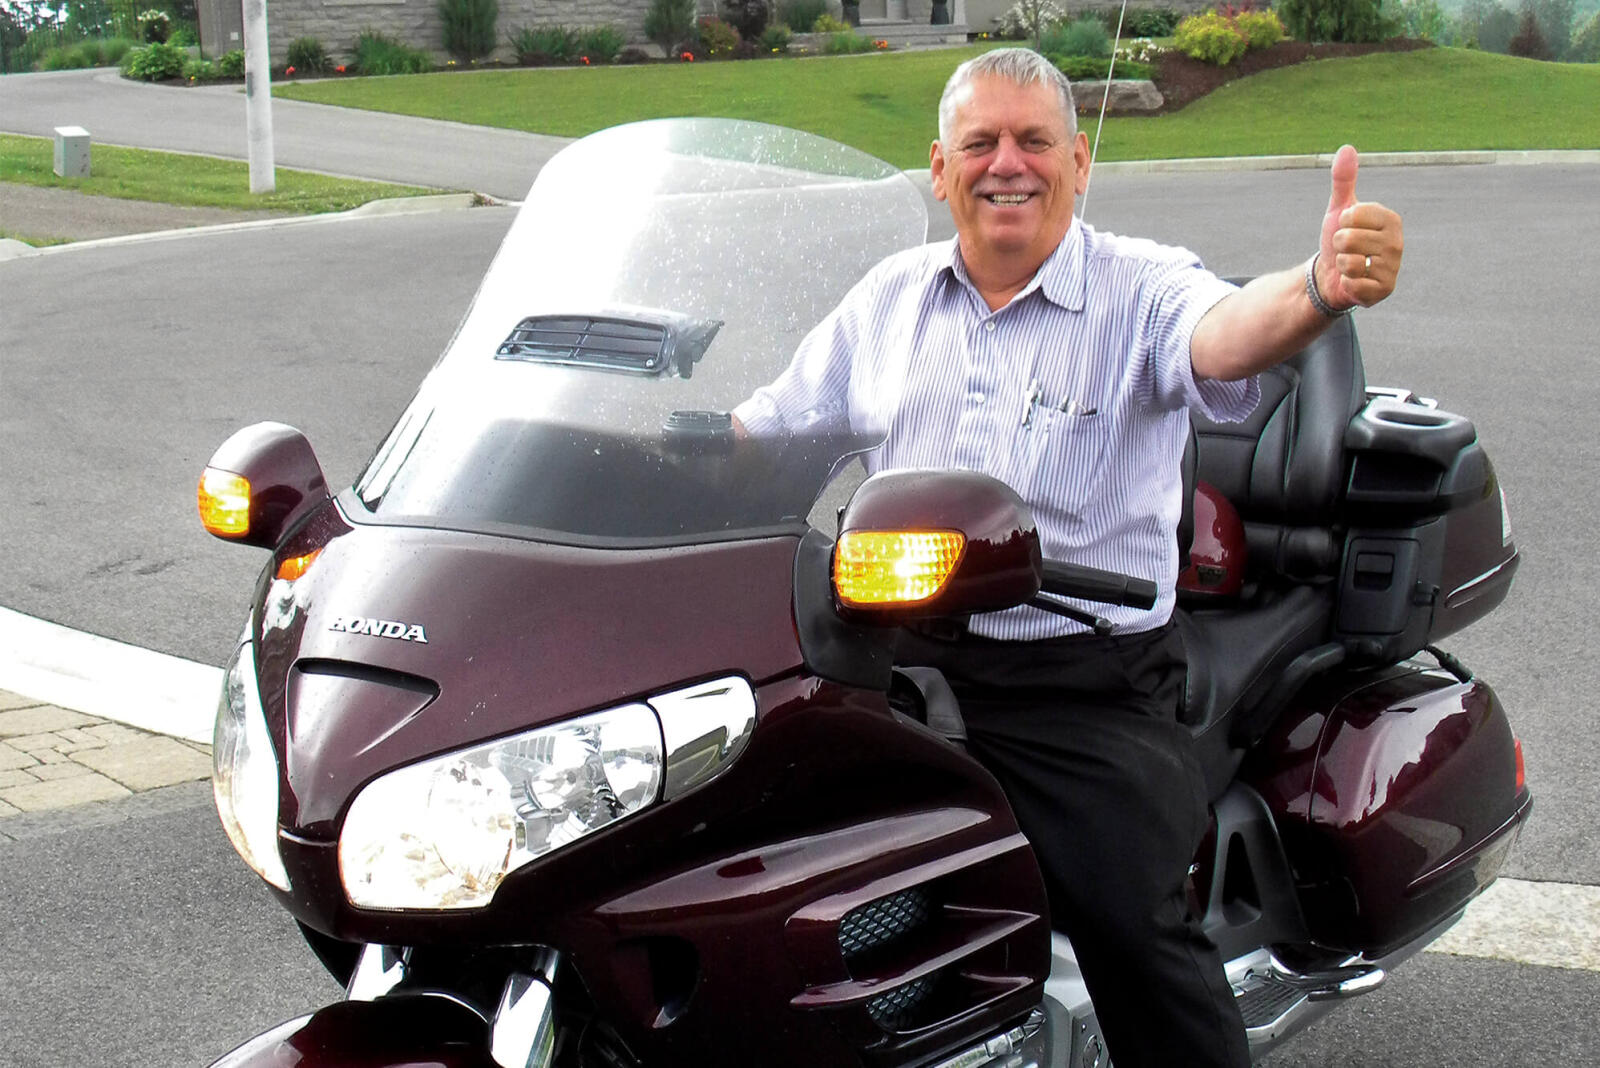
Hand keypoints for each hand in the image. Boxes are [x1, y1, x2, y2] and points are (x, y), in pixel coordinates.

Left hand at [1316, 145, 1403, 310]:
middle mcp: (1397, 243)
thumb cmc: (1340, 239)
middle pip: (1348, 239)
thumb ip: (1343, 180)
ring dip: (1341, 265)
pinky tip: (1353, 282)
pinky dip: (1345, 283)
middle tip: (1346, 250)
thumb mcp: (1339, 209)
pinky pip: (1352, 283)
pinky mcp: (1384, 290)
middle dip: (1338, 246)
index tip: (1347, 228)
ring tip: (1350, 265)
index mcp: (1391, 219)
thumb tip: (1346, 148)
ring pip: (1349, 262)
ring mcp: (1393, 268)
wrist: (1332, 275)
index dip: (1340, 223)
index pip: (1353, 215)